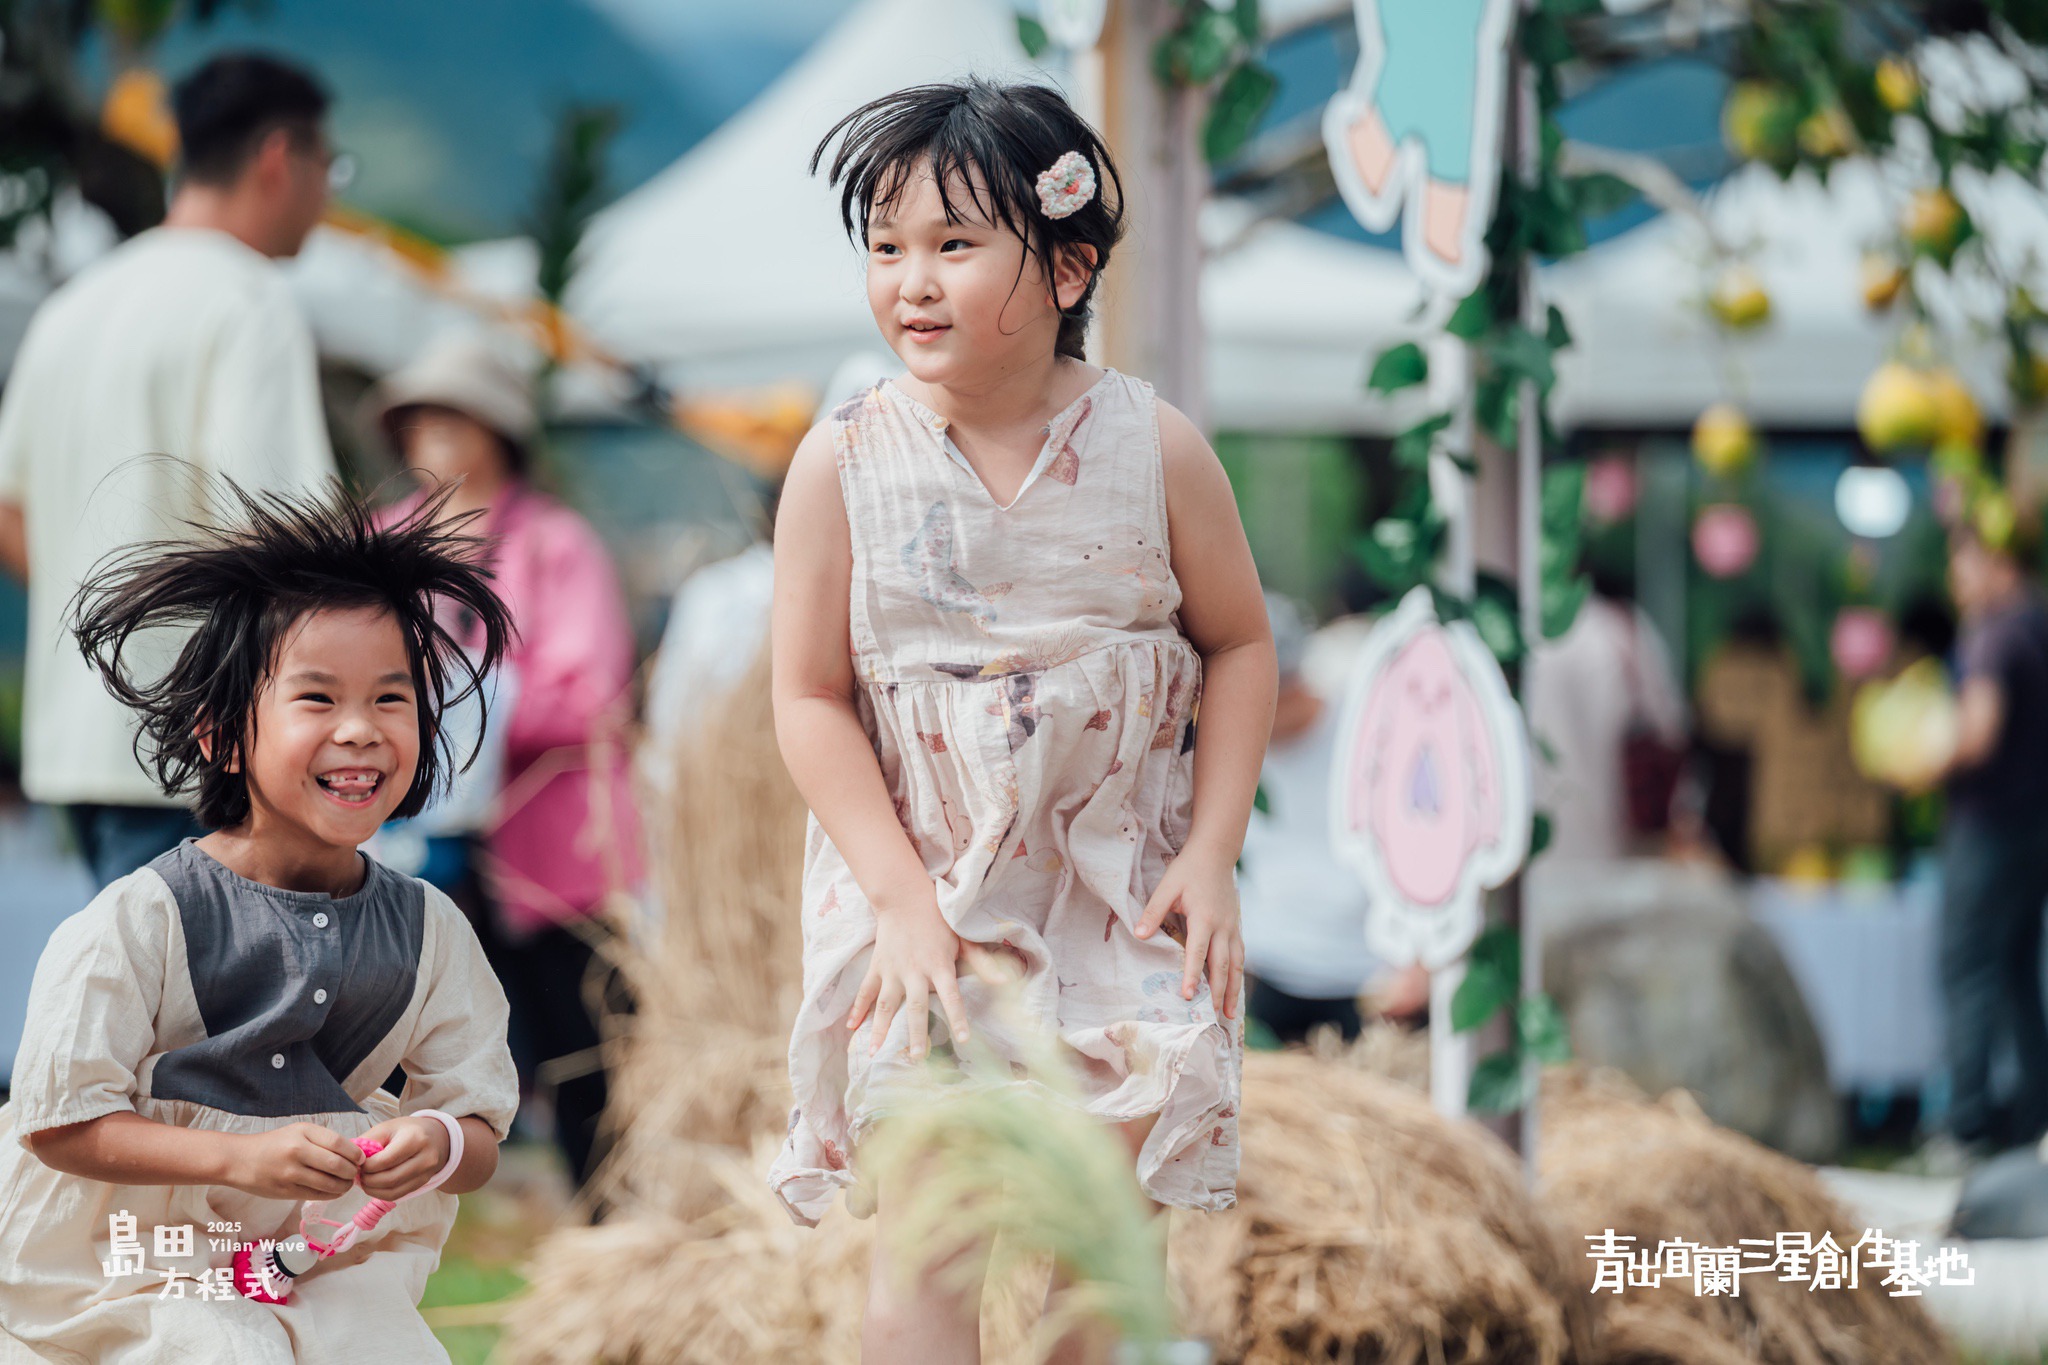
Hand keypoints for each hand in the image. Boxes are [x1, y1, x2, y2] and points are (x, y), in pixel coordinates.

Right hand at [225, 1123, 363, 1200]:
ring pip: (328, 1183)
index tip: (360, 1159)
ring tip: (347, 1184)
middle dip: (352, 1172)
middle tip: (355, 1173)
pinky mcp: (285, 1191)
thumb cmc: (274, 1144)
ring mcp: (290, 1173)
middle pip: (337, 1165)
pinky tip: (334, 1191)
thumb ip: (323, 1140)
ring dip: (344, 1186)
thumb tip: (353, 1153)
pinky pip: (316, 1195)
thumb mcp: (298, 1132)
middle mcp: (297, 1151)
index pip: (339, 1143)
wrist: (239, 1159)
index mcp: (303, 1132)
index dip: (355, 1154)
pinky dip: (331, 1195)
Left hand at [356, 1115, 451, 1199]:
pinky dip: (381, 1193)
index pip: (385, 1161)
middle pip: (389, 1179)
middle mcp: (425, 1159)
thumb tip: (350, 1159)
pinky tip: (374, 1185)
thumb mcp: (388, 1127)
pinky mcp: (423, 1184)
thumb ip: (368, 1141)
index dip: (367, 1166)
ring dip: (372, 1190)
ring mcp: (426, 1174)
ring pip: (393, 1191)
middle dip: (368, 1180)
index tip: (358, 1163)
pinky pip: (397, 1195)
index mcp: (415, 1139)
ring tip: (364, 1181)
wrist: (437, 1137)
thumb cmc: (408, 1130)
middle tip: (358, 1174)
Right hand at [848, 883, 969, 1059]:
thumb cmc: (938, 921)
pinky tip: (852, 1028)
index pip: (951, 996)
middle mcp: (915, 971)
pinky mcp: (877, 967)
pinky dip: (857, 1009)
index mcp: (939, 966)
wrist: (904, 899)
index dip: (958, 1017)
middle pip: (916, 1007)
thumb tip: (1004, 981)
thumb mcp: (963, 939)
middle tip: (917, 1058)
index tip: (964, 1039)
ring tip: (876, 1053)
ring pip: (886, 1004)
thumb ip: (981, 963)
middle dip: (916, 1033)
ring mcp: (892, 970)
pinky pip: (865, 991)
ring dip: (881, 1029)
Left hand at [1135, 845, 1243, 1018]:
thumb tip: (1139, 935)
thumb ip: (1153, 911)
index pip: (1198, 952)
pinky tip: (1234, 990)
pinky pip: (1240, 956)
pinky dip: (1238, 975)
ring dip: (1232, 990)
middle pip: (1222, 965)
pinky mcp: (1236, 927)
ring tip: (1228, 1013)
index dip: (1192, 975)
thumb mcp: (1167, 886)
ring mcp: (1233, 927)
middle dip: (1217, 992)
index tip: (1187, 996)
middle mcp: (1223, 926)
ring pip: (1236, 964)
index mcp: (1204, 917)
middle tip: (1212, 1016)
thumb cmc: (1188, 870)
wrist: (1216, 853)